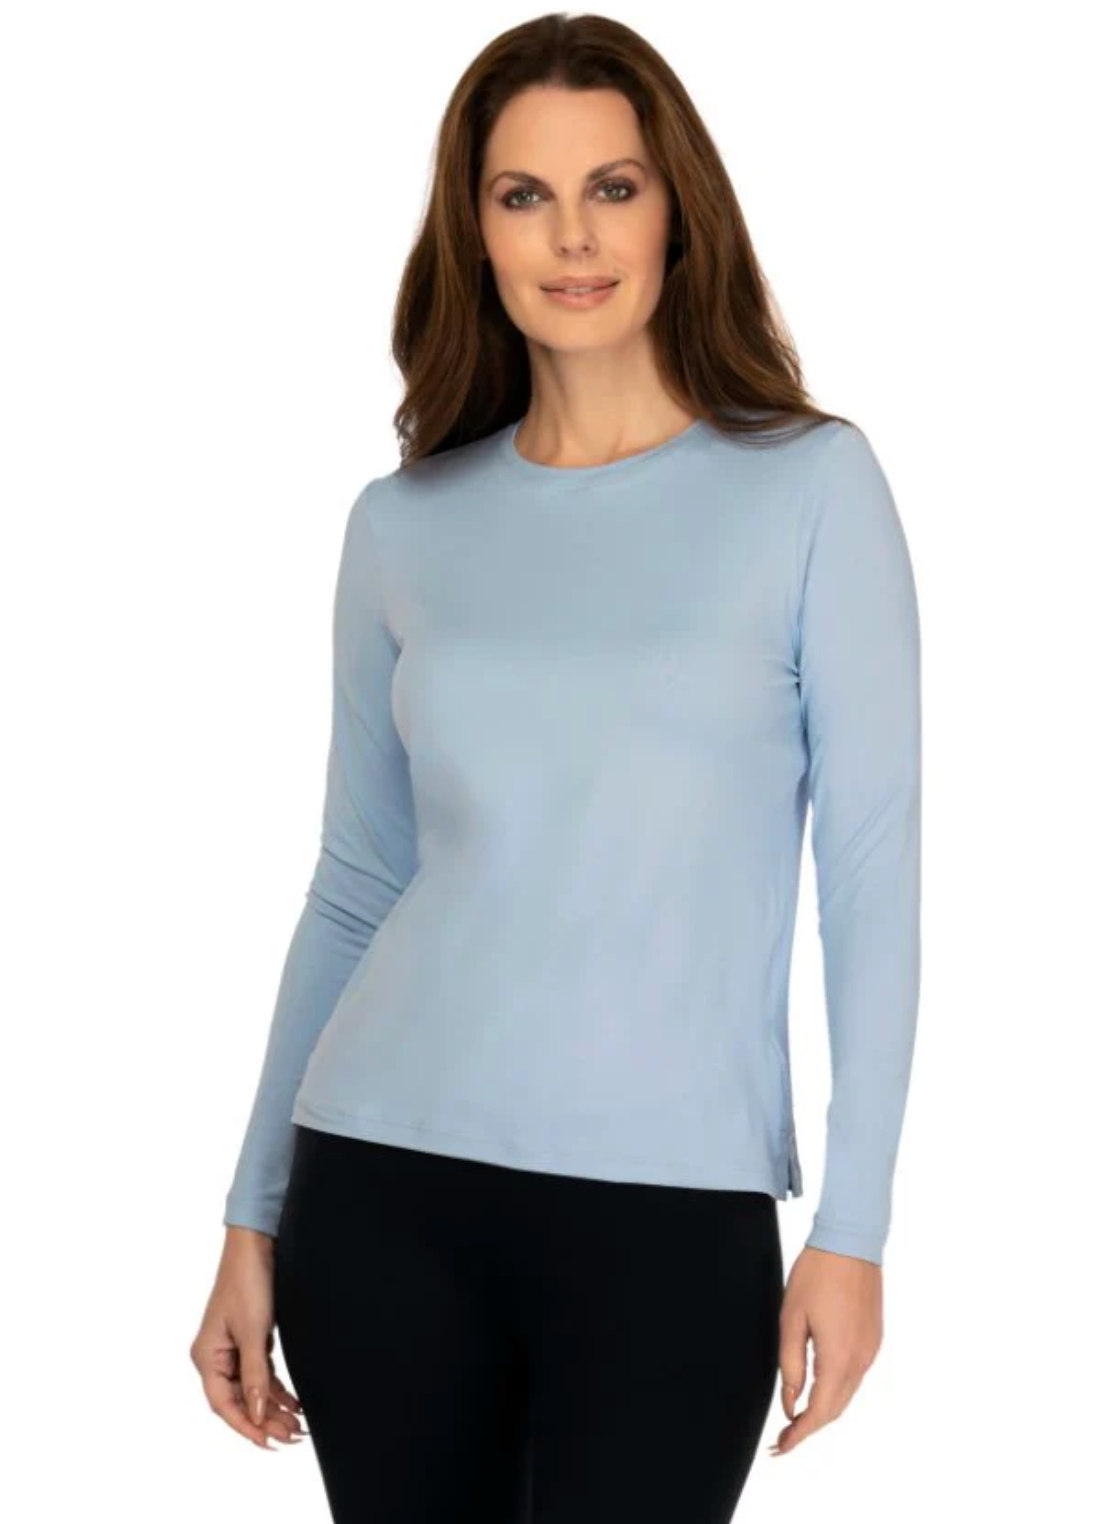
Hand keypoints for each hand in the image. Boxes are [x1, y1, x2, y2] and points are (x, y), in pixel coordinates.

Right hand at [191, 1229, 307, 1449]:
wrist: (256, 1245)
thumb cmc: (247, 1282)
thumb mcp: (254, 1332)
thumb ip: (256, 1375)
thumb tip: (258, 1415)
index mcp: (206, 1356)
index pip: (224, 1404)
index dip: (246, 1427)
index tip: (269, 1443)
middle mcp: (215, 1356)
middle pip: (239, 1399)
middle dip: (265, 1420)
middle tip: (294, 1435)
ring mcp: (232, 1348)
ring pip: (252, 1388)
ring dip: (273, 1407)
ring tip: (297, 1425)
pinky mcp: (248, 1340)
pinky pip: (260, 1373)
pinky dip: (276, 1388)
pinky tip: (294, 1403)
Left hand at [768, 1245, 882, 1455]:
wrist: (851, 1242)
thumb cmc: (817, 1274)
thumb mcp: (791, 1318)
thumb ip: (791, 1365)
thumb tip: (791, 1403)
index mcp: (838, 1358)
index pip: (818, 1412)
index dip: (798, 1434)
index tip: (780, 1447)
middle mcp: (860, 1361)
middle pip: (834, 1410)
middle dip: (809, 1428)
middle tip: (783, 1438)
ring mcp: (870, 1350)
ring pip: (846, 1395)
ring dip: (823, 1410)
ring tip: (796, 1417)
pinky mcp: (874, 1339)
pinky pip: (855, 1376)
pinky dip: (836, 1390)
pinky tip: (818, 1387)